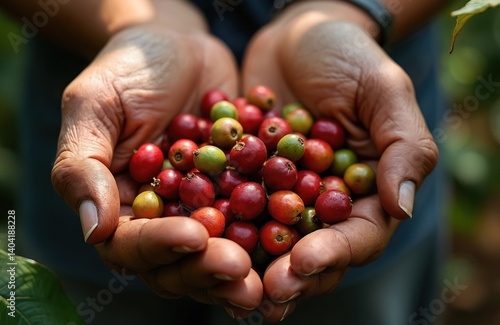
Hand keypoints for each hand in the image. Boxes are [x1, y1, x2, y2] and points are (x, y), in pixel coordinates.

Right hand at [51, 24, 261, 309]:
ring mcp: (205, 211)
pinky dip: (274, 233)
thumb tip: (94, 231)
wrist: (180, 48)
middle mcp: (163, 219)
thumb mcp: (94, 105)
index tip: (193, 236)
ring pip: (220, 253)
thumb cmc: (128, 70)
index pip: (132, 245)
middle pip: (180, 263)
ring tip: (267, 279)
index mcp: (120, 208)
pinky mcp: (240, 195)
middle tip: (239, 270)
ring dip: (244, 270)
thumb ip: (83, 165)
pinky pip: (257, 220)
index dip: (160, 248)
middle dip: (208, 270)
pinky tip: (298, 240)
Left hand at [240, 3, 437, 320]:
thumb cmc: (348, 56)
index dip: (332, 255)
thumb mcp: (383, 90)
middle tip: (260, 294)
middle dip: (287, 276)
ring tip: (224, 281)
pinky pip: (229, 208)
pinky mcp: (245, 181)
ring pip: (267, 242)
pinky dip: (214, 225)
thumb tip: (402, 208)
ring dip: (247, 265)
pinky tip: (194, 240)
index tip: (303, 263)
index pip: (356, 238)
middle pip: (310, 254)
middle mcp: (322, 205)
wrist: (297, 35)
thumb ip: (403, 146)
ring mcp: (281, 196)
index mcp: (365, 194)